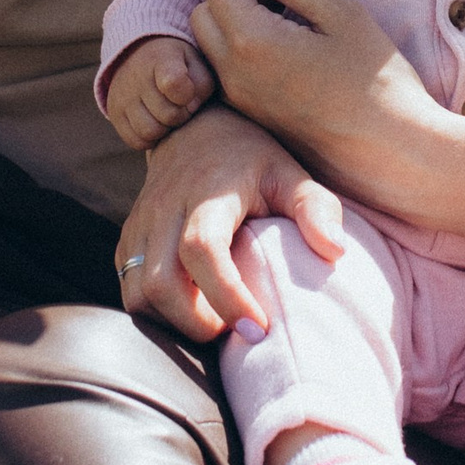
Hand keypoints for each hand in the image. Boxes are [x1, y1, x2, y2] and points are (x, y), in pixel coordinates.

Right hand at [104, 33, 215, 151]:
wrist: (141, 55)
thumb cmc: (179, 64)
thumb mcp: (197, 64)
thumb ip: (202, 86)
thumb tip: (190, 109)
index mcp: (160, 59)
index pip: (174, 83)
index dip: (188, 95)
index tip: (188, 91)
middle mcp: (135, 77)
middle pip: (167, 115)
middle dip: (181, 115)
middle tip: (181, 106)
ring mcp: (121, 96)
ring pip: (150, 132)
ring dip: (165, 129)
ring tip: (168, 115)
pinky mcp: (114, 113)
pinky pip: (136, 141)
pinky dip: (150, 139)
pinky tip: (156, 122)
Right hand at [117, 105, 345, 343]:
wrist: (193, 132)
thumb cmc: (250, 159)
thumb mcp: (289, 173)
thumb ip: (315, 208)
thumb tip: (336, 252)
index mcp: (206, 194)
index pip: (201, 250)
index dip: (227, 295)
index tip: (258, 327)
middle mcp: (163, 211)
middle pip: (160, 284)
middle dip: (197, 324)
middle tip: (238, 331)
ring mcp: (140, 228)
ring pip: (139, 295)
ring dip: (175, 323)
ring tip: (216, 322)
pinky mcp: (128, 243)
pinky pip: (132, 292)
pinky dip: (160, 314)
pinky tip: (194, 311)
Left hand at [190, 0, 428, 177]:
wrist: (392, 152)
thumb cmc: (377, 80)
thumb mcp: (340, 14)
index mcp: (251, 42)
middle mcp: (233, 75)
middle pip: (202, 15)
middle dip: (233, 1)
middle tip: (285, 9)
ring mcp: (239, 102)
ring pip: (211, 46)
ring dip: (235, 30)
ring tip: (288, 36)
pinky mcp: (250, 119)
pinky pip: (226, 75)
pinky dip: (243, 59)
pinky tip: (290, 65)